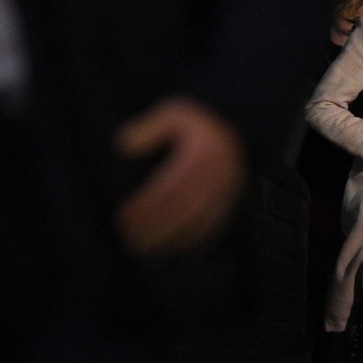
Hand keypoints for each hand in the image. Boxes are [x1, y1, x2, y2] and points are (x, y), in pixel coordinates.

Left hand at [114, 97, 247, 256]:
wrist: (240, 125)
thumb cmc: (200, 121)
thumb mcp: (175, 112)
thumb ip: (149, 128)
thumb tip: (122, 146)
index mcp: (201, 156)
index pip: (168, 188)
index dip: (144, 206)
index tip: (122, 218)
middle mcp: (216, 176)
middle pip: (181, 209)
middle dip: (154, 228)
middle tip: (130, 241)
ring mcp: (228, 191)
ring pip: (196, 221)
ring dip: (170, 239)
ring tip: (146, 251)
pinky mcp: (233, 201)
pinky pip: (214, 225)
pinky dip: (194, 241)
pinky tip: (176, 249)